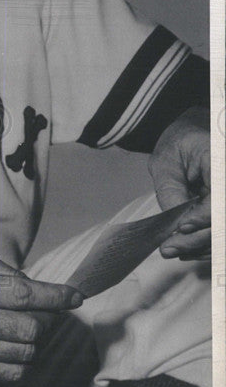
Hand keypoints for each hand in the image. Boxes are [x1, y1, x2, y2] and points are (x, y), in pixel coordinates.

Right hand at [0, 250, 82, 382]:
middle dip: (45, 318)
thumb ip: (3, 270)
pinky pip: (11, 372)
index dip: (56, 296)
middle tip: (40, 309)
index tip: (76, 296)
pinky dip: (21, 359)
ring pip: (25, 352)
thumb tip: (35, 287)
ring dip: (33, 339)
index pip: (25, 295)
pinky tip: (12, 343)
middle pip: (30, 329)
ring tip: (23, 325)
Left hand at [148, 105, 210, 259]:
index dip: (205, 216)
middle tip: (170, 249)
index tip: (182, 227)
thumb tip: (177, 224)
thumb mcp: (166, 161)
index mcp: (220, 159)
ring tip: (174, 249)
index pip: (221, 197)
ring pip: (224, 231)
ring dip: (201, 246)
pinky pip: (221, 232)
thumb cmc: (180, 144)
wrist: (192, 136)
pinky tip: (186, 248)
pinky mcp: (222, 209)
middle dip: (198, 239)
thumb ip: (171, 191)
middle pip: (223, 220)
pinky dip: (206, 244)